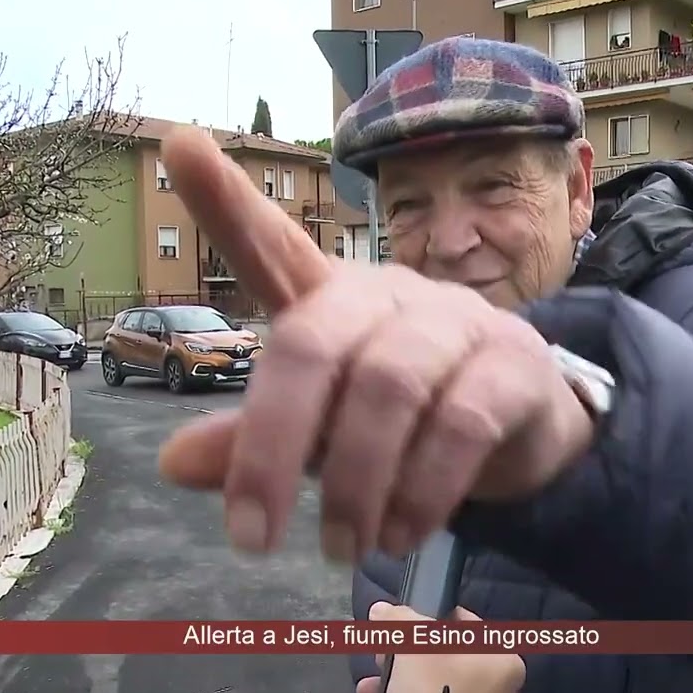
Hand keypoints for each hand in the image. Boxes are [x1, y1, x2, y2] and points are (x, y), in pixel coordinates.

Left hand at [156, 129, 593, 558]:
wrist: (520, 431)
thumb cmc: (399, 422)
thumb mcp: (322, 436)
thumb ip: (255, 442)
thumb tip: (172, 461)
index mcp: (329, 301)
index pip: (271, 243)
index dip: (226, 200)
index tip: (179, 143)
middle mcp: (386, 295)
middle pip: (311, 343)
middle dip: (272, 447)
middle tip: (253, 537)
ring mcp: (455, 321)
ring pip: (388, 388)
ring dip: (356, 484)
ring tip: (341, 549)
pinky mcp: (515, 363)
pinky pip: (460, 423)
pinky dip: (421, 490)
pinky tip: (399, 534)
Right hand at [355, 602, 523, 692]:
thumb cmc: (435, 690)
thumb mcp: (415, 645)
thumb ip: (399, 621)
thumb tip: (382, 610)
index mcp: (502, 659)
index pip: (465, 624)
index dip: (428, 618)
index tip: (400, 622)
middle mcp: (495, 686)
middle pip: (444, 655)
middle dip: (405, 652)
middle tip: (382, 651)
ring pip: (430, 683)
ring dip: (396, 677)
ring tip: (369, 681)